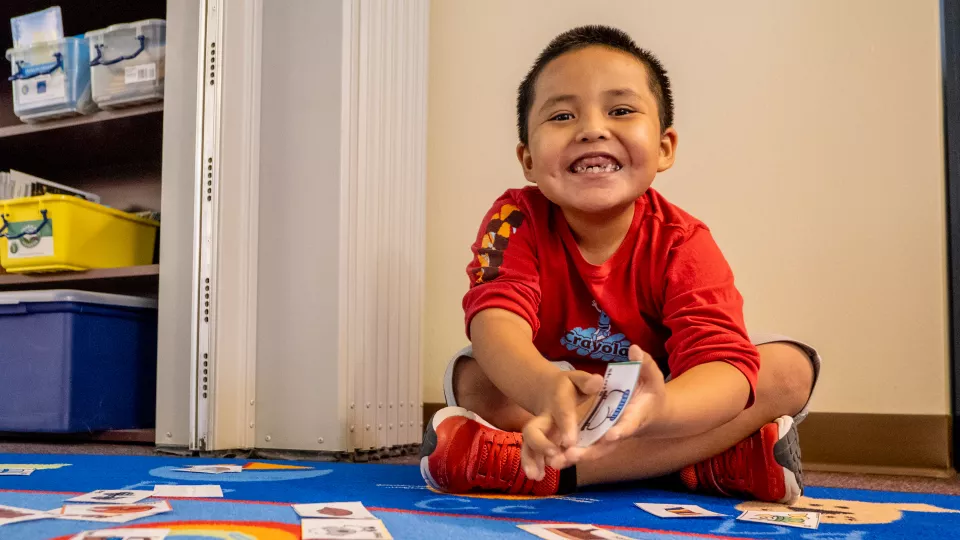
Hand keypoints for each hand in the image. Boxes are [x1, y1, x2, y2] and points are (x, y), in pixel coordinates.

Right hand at [520, 369, 602, 480]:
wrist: (546, 390)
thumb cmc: (569, 387)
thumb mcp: (578, 380)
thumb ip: (587, 382)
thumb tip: (598, 382)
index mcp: (558, 399)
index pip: (562, 411)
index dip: (565, 425)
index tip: (570, 442)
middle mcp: (544, 417)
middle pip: (534, 429)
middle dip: (541, 444)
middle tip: (553, 455)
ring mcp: (538, 431)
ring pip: (529, 444)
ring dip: (532, 459)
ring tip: (537, 475)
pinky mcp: (537, 441)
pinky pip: (531, 452)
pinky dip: (532, 464)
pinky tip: (537, 476)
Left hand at [558, 345, 666, 464]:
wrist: (651, 411)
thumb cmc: (651, 391)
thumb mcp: (651, 375)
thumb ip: (644, 364)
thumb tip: (635, 349)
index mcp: (636, 416)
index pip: (629, 424)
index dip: (622, 430)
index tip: (611, 435)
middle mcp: (622, 430)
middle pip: (606, 445)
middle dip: (590, 452)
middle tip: (572, 454)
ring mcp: (610, 437)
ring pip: (593, 451)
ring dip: (575, 457)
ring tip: (556, 461)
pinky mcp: (599, 439)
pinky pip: (585, 449)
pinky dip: (571, 456)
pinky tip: (552, 460)